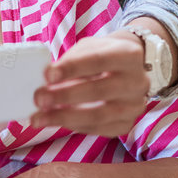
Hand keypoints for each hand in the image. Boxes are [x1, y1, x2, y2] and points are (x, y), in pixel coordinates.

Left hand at [28, 33, 149, 137]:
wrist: (127, 69)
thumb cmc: (101, 56)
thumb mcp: (88, 48)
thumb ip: (71, 61)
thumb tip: (47, 81)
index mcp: (129, 55)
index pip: (98, 60)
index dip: (72, 68)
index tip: (48, 75)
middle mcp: (137, 82)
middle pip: (99, 91)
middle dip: (65, 96)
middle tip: (39, 99)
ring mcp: (134, 106)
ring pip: (98, 115)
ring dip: (64, 117)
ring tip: (39, 118)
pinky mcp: (126, 124)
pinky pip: (98, 129)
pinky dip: (74, 126)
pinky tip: (56, 121)